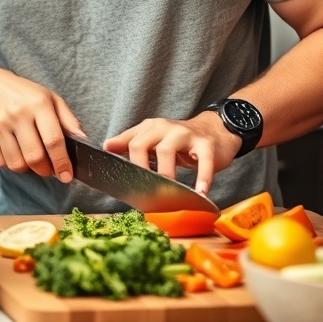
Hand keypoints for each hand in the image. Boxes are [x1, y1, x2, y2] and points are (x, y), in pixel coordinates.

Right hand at [0, 66, 84, 182]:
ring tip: (30, 156)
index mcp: (39, 104)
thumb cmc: (22, 94)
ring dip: (27, 168)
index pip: (53, 140)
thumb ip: (68, 120)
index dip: (62, 162)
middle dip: (46, 170)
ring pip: (17, 164)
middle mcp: (17, 113)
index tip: (67, 175)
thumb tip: (83, 141)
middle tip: (49, 168)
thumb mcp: (49, 98)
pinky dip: (9, 163)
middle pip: (35, 157)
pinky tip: (13, 150)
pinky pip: (0, 162)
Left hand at [102, 113, 240, 195]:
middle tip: (142, 191)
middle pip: (142, 144)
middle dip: (139, 169)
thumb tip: (107, 146)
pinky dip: (202, 178)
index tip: (122, 183)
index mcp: (150, 127)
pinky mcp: (206, 145)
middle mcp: (165, 127)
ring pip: (168, 151)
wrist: (215, 130)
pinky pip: (203, 162)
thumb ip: (130, 141)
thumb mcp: (154, 137)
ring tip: (166, 193)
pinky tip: (200, 192)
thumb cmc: (180, 140)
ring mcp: (185, 134)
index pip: (130, 142)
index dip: (124, 163)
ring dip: (164, 174)